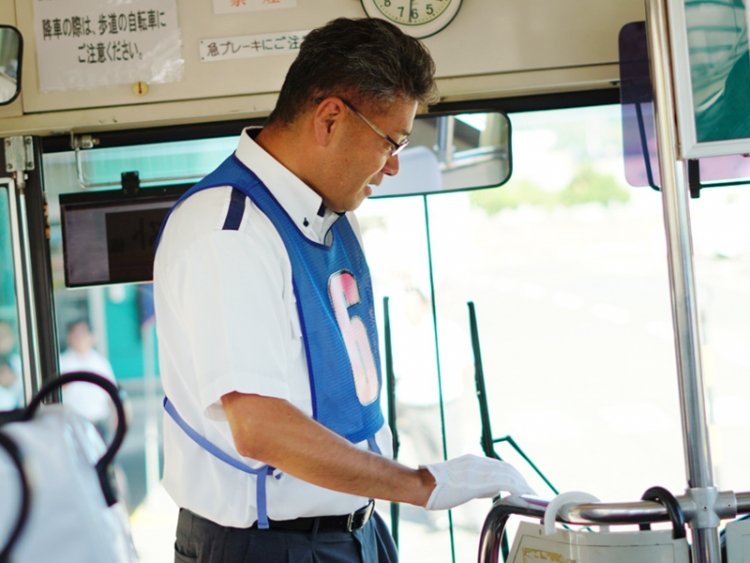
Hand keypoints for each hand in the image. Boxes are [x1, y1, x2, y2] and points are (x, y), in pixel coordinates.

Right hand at [421, 454, 535, 510]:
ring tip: (531, 494)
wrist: (423, 485)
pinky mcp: (479, 480)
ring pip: (509, 474)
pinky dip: (517, 488)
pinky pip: (505, 482)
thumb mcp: (458, 482)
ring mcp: (479, 469)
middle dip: (521, 479)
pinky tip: (523, 495)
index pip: (500, 465)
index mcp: (473, 461)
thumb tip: (490, 490)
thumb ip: (475, 484)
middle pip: (508, 468)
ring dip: (522, 484)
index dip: (513, 475)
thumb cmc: (435, 488)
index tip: (521, 484)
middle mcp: (478, 462)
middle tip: (531, 490)